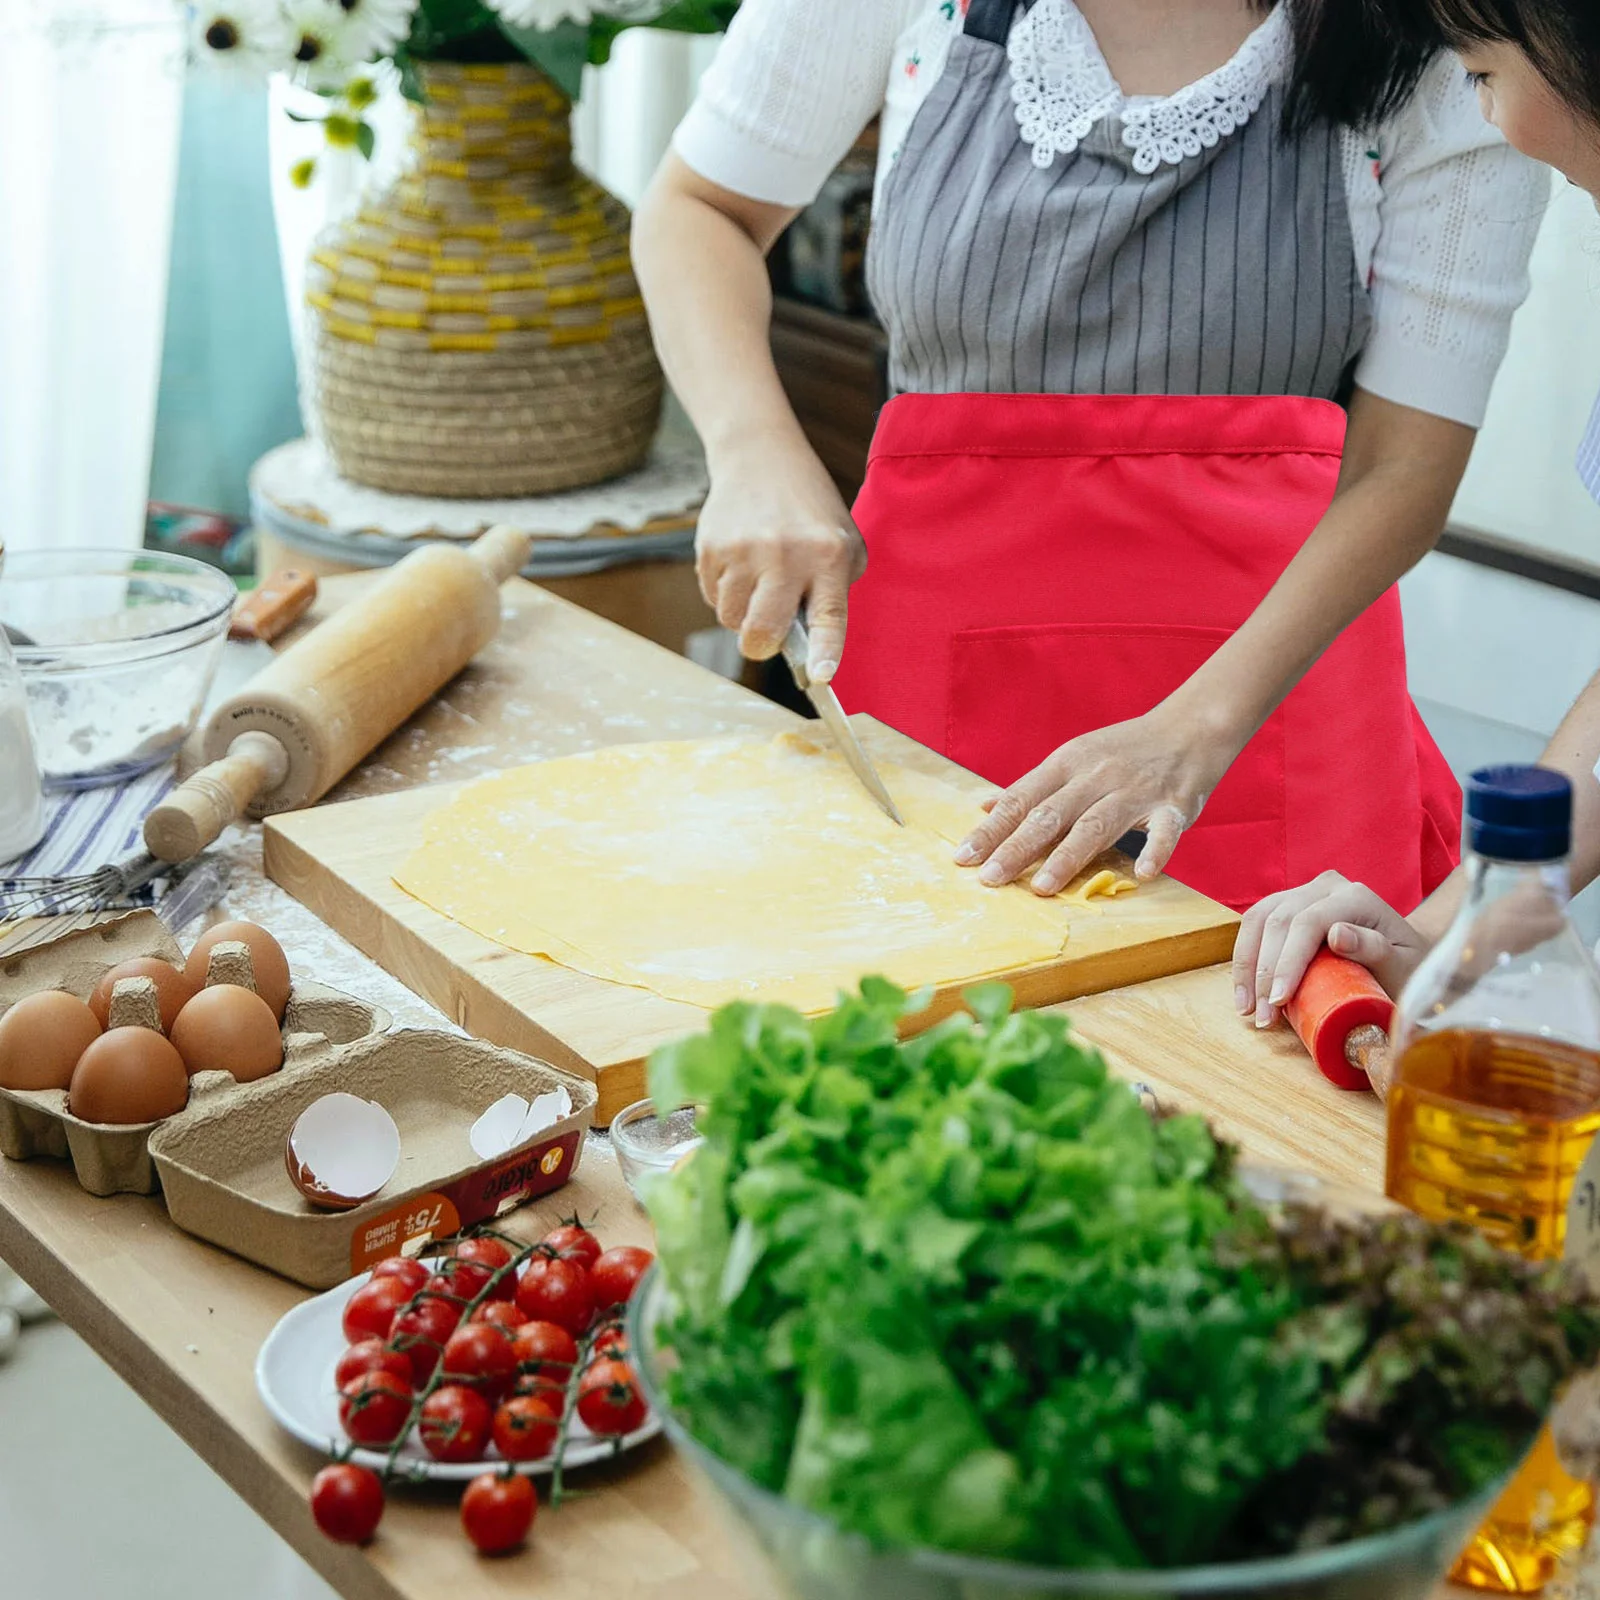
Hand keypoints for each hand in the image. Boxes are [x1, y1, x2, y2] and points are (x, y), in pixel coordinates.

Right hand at [696, 438, 865, 681]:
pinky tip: (739, 563)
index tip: (821, 677)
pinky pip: (711, 598)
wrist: (760, 458)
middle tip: (767, 634)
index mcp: (828, 556)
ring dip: (742, 614)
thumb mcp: (842, 542)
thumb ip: (833, 592)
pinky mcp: (710, 547)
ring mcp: (744, 550)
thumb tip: (812, 647)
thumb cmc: (808, 512)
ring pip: (731, 620)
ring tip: (757, 581)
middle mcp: (786, 553)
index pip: (829, 615)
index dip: (825, 651)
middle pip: (763, 631)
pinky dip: (725, 592)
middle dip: (762, 645)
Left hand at [954, 710, 1220, 895]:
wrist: (1189, 728)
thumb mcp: (1073, 759)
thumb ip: (1032, 788)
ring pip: (1096, 825)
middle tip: (990, 879)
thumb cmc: (1123, 751)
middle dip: (1017, 847)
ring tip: (1041, 887)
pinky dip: (1155, 852)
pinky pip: (1164, 830)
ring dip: (1067, 857)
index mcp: (1067, 764)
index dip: (991, 829)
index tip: (963, 857)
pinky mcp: (1174, 805)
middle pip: (1050, 815)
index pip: (1021, 800)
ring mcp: (1135, 790)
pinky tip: (1140, 874)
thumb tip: (983, 807)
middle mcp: (1096, 775)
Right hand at [1232, 871, 1431, 1028]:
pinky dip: (1245, 957)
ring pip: (1258, 919)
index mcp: (1355, 897)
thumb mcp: (1403, 964)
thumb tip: (1335, 935)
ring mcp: (1303, 892)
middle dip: (1262, 972)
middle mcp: (1326, 887)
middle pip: (1278, 921)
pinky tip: (1244, 988)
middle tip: (1261, 1016)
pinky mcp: (1288, 905)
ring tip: (1246, 1007)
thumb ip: (1375, 948)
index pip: (1308, 922)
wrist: (1405, 956)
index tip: (1278, 1001)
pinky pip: (1255, 924)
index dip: (1287, 962)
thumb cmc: (1408, 966)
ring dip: (1246, 965)